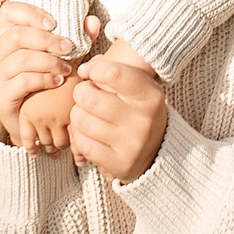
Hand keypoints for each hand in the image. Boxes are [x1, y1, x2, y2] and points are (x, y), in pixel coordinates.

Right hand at [0, 0, 93, 144]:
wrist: (28, 120)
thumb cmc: (44, 82)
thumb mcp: (58, 56)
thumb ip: (75, 38)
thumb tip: (92, 21)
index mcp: (5, 36)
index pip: (9, 12)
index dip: (31, 12)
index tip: (53, 22)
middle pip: (17, 35)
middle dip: (48, 40)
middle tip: (69, 47)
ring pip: (22, 58)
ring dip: (50, 61)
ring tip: (67, 68)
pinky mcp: (0, 94)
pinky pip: (23, 81)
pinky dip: (45, 79)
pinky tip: (58, 81)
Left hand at [68, 55, 167, 183]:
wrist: (156, 152)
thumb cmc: (136, 111)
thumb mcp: (137, 88)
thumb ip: (113, 73)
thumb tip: (84, 69)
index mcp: (150, 96)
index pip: (114, 74)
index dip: (93, 69)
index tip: (87, 71)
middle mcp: (144, 120)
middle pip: (91, 99)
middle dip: (80, 93)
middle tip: (84, 94)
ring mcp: (133, 144)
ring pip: (83, 122)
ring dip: (77, 115)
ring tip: (86, 114)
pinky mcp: (121, 164)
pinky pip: (83, 144)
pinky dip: (79, 137)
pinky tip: (87, 134)